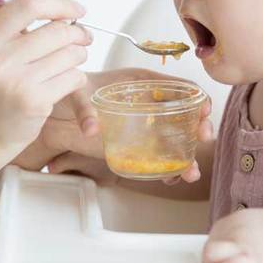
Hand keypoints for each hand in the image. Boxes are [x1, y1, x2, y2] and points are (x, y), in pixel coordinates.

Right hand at [0, 0, 92, 152]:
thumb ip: (9, 8)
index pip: (28, 5)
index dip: (60, 4)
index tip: (77, 11)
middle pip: (57, 31)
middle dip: (77, 34)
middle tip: (82, 39)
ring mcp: (15, 82)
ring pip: (70, 54)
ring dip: (78, 56)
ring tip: (68, 62)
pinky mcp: (34, 102)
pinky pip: (73, 77)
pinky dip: (76, 78)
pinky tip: (63, 82)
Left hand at [46, 67, 212, 183]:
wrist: (58, 118)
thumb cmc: (72, 96)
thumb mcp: (76, 94)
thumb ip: (84, 109)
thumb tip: (91, 129)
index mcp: (142, 82)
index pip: (178, 87)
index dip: (195, 97)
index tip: (203, 110)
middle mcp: (148, 104)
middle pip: (184, 115)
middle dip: (199, 127)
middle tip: (204, 138)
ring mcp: (145, 127)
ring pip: (176, 140)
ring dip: (187, 156)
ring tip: (190, 173)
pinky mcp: (137, 146)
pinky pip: (160, 157)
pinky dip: (169, 169)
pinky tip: (171, 179)